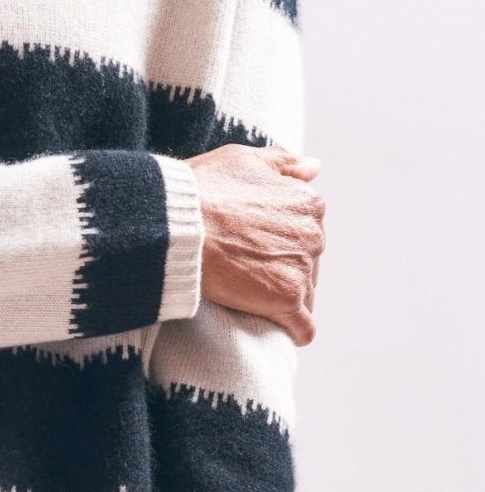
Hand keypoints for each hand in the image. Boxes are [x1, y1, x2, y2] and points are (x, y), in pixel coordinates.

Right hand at [188, 142, 325, 344]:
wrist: (176, 226)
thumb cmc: (202, 188)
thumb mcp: (243, 158)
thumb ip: (283, 162)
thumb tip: (314, 167)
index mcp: (307, 201)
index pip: (307, 228)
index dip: (279, 239)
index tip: (253, 245)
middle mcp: (313, 234)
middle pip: (308, 262)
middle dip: (284, 268)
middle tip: (247, 270)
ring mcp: (301, 269)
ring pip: (305, 293)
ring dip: (285, 297)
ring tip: (253, 298)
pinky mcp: (286, 301)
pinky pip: (303, 327)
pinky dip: (295, 331)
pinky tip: (284, 332)